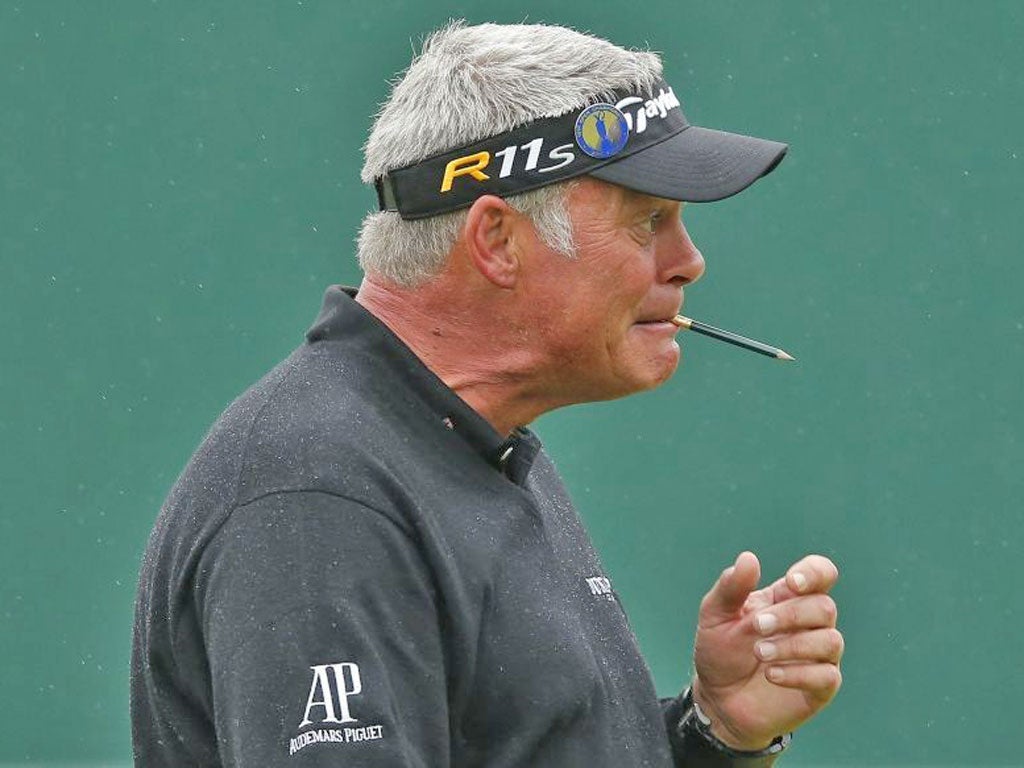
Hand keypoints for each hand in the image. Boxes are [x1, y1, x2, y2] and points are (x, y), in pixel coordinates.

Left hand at [690, 551, 842, 750]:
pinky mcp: (819, 688)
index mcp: (786, 598)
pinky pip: (827, 676)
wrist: (717, 700)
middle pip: (824, 607)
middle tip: (756, 626)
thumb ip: (731, 587)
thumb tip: (749, 558)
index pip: (821, 574)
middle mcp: (809, 624)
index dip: (815, 573)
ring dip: (793, 645)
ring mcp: (818, 656)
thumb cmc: (720, 651)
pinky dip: (798, 673)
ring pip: (831, 640)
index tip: (792, 583)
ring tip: (759, 652)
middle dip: (790, 615)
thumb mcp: (715, 615)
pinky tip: (771, 674)